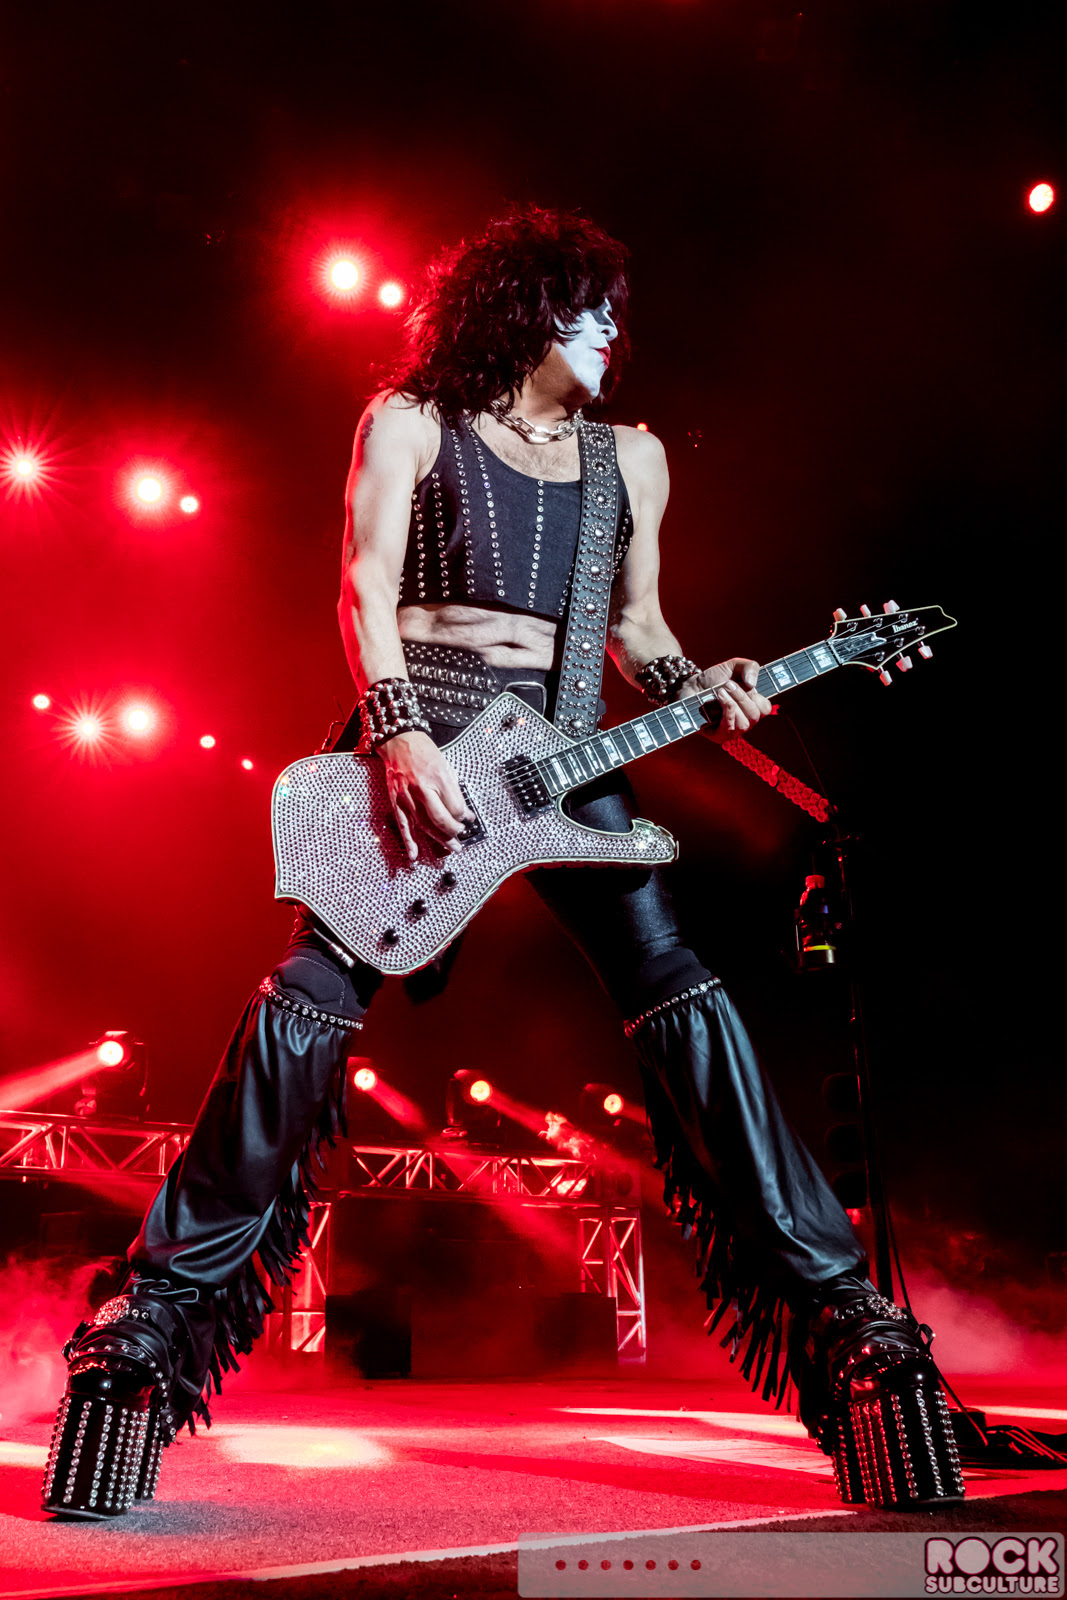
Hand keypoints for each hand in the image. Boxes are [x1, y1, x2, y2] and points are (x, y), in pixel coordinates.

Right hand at [377, 731, 472, 861]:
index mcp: (438, 777)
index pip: (455, 807)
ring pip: (424, 825)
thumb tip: (463, 811)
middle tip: (461, 838)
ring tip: (451, 848)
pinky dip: (409, 842)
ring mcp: (407, 796)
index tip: (468, 819)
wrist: (399, 740)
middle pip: (440, 819)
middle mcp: (422, 788)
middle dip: (453, 832)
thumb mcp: (446, 765)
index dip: (463, 816)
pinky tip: (415, 855)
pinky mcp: (396, 800)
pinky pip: (403, 825)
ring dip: (438, 839)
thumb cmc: (424, 751)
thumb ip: (454, 789)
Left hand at [683, 658, 772, 742]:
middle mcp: (744, 720)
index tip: (748, 685)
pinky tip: (722, 701)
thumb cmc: (714, 679)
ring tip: (720, 691)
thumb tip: (752, 684)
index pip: (765, 709)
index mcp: (752, 706)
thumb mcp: (734, 666)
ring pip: (744, 724)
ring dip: (733, 704)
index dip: (759, 697)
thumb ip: (750, 667)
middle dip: (742, 697)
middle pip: (755, 716)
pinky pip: (729, 730)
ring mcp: (732, 730)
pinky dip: (728, 714)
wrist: (691, 686)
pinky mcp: (718, 736)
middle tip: (728, 685)